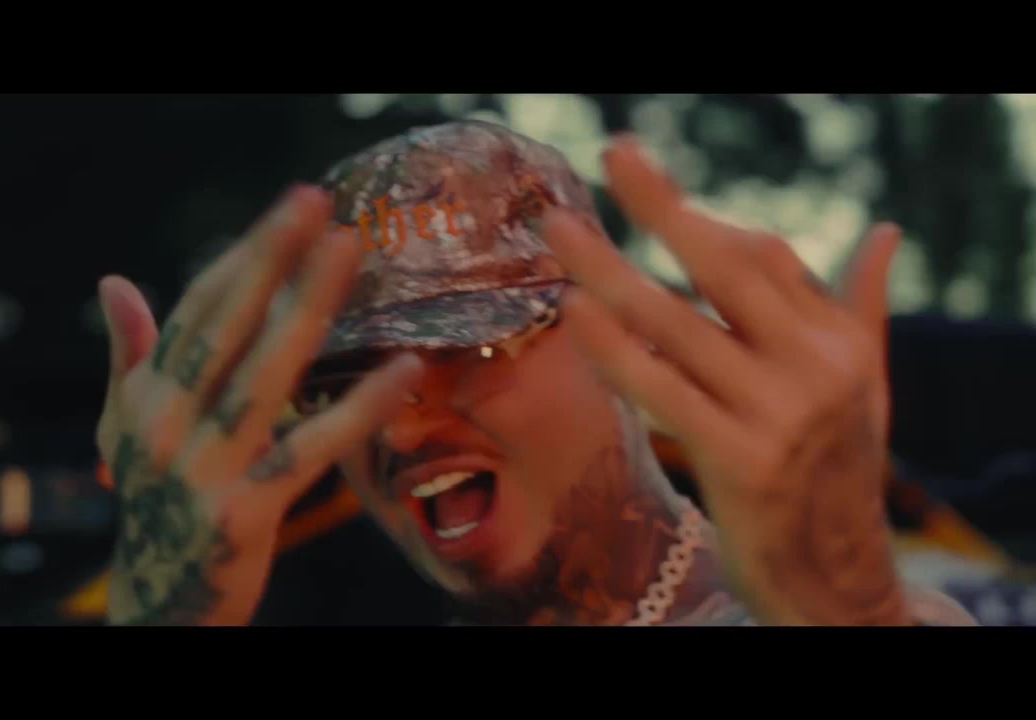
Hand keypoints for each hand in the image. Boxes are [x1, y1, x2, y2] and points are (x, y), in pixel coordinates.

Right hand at [96, 186, 423, 624]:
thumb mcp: (125, 432)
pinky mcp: (243, 511)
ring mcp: (203, 469)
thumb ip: (128, 358)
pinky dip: (360, 409)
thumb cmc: (155, 505)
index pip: (196, 313)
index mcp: (142, 400)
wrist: (159, 607)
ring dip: (308, 308)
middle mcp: (164, 426)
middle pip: (224, 327)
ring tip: (349, 252)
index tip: (289, 210)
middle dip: (270, 258)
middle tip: (314, 200)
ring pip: (264, 375)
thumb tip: (113, 282)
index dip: (243, 258)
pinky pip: (311, 449)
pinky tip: (404, 370)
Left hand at [543, 136, 908, 625]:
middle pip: (725, 266)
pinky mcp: (739, 462)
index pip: (764, 257)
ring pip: (678, 324)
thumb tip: (887, 232)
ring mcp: (778, 417)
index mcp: (838, 342)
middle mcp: (815, 369)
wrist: (836, 575)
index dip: (699, 216)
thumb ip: (863, 306)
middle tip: (614, 154)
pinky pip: (662, 390)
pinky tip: (577, 312)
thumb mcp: (864, 385)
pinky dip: (616, 349)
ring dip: (610, 270)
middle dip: (662, 206)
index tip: (642, 178)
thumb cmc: (837, 469)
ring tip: (558, 230)